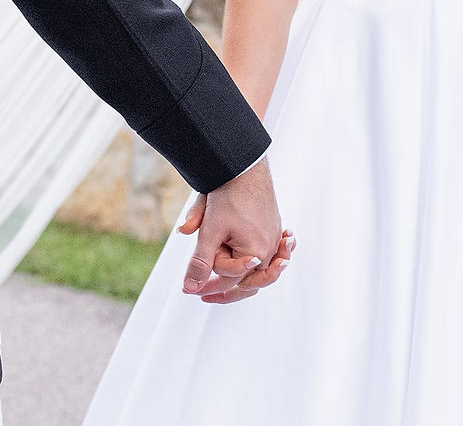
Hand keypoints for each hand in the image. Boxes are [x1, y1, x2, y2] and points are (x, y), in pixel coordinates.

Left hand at [177, 159, 283, 299]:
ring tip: (222, 289)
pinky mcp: (272, 228)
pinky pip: (267, 254)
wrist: (244, 166)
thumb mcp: (210, 233)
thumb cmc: (229, 197)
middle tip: (202, 295)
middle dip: (224, 287)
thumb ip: (200, 262)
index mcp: (256, 253)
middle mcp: (270, 249)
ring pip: (259, 271)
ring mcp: (274, 239)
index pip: (229, 277)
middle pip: (248, 281)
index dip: (207, 279)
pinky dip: (257, 263)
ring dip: (242, 279)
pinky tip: (254, 265)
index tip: (189, 288)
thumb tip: (189, 288)